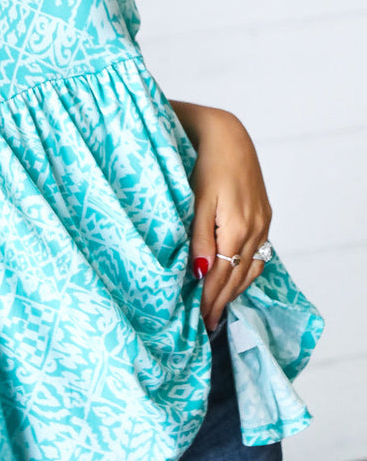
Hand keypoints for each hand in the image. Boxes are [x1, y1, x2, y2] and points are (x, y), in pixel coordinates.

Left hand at [186, 108, 272, 332]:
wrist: (227, 136)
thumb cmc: (203, 163)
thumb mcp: (196, 200)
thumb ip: (198, 237)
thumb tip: (200, 272)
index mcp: (236, 227)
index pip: (221, 274)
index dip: (209, 298)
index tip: (199, 319)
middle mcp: (254, 229)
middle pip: (237, 275)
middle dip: (221, 301)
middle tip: (207, 324)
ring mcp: (262, 223)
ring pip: (250, 267)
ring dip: (234, 289)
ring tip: (219, 308)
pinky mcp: (263, 216)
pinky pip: (257, 254)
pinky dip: (245, 271)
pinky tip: (235, 279)